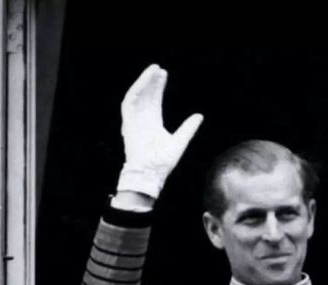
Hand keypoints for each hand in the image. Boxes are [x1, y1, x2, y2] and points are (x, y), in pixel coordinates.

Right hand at [117, 64, 203, 197]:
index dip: (158, 87)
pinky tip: (144, 82)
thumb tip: (199, 115)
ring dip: (143, 83)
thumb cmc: (163, 163)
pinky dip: (136, 91)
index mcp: (152, 123)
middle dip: (151, 82)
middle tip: (159, 68)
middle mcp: (142, 120)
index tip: (164, 74)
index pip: (154, 101)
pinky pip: (129, 103)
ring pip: (137, 96)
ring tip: (153, 71)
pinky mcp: (128, 124)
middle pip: (146, 96)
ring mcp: (134, 122)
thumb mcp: (180, 142)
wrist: (150, 174)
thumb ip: (188, 128)